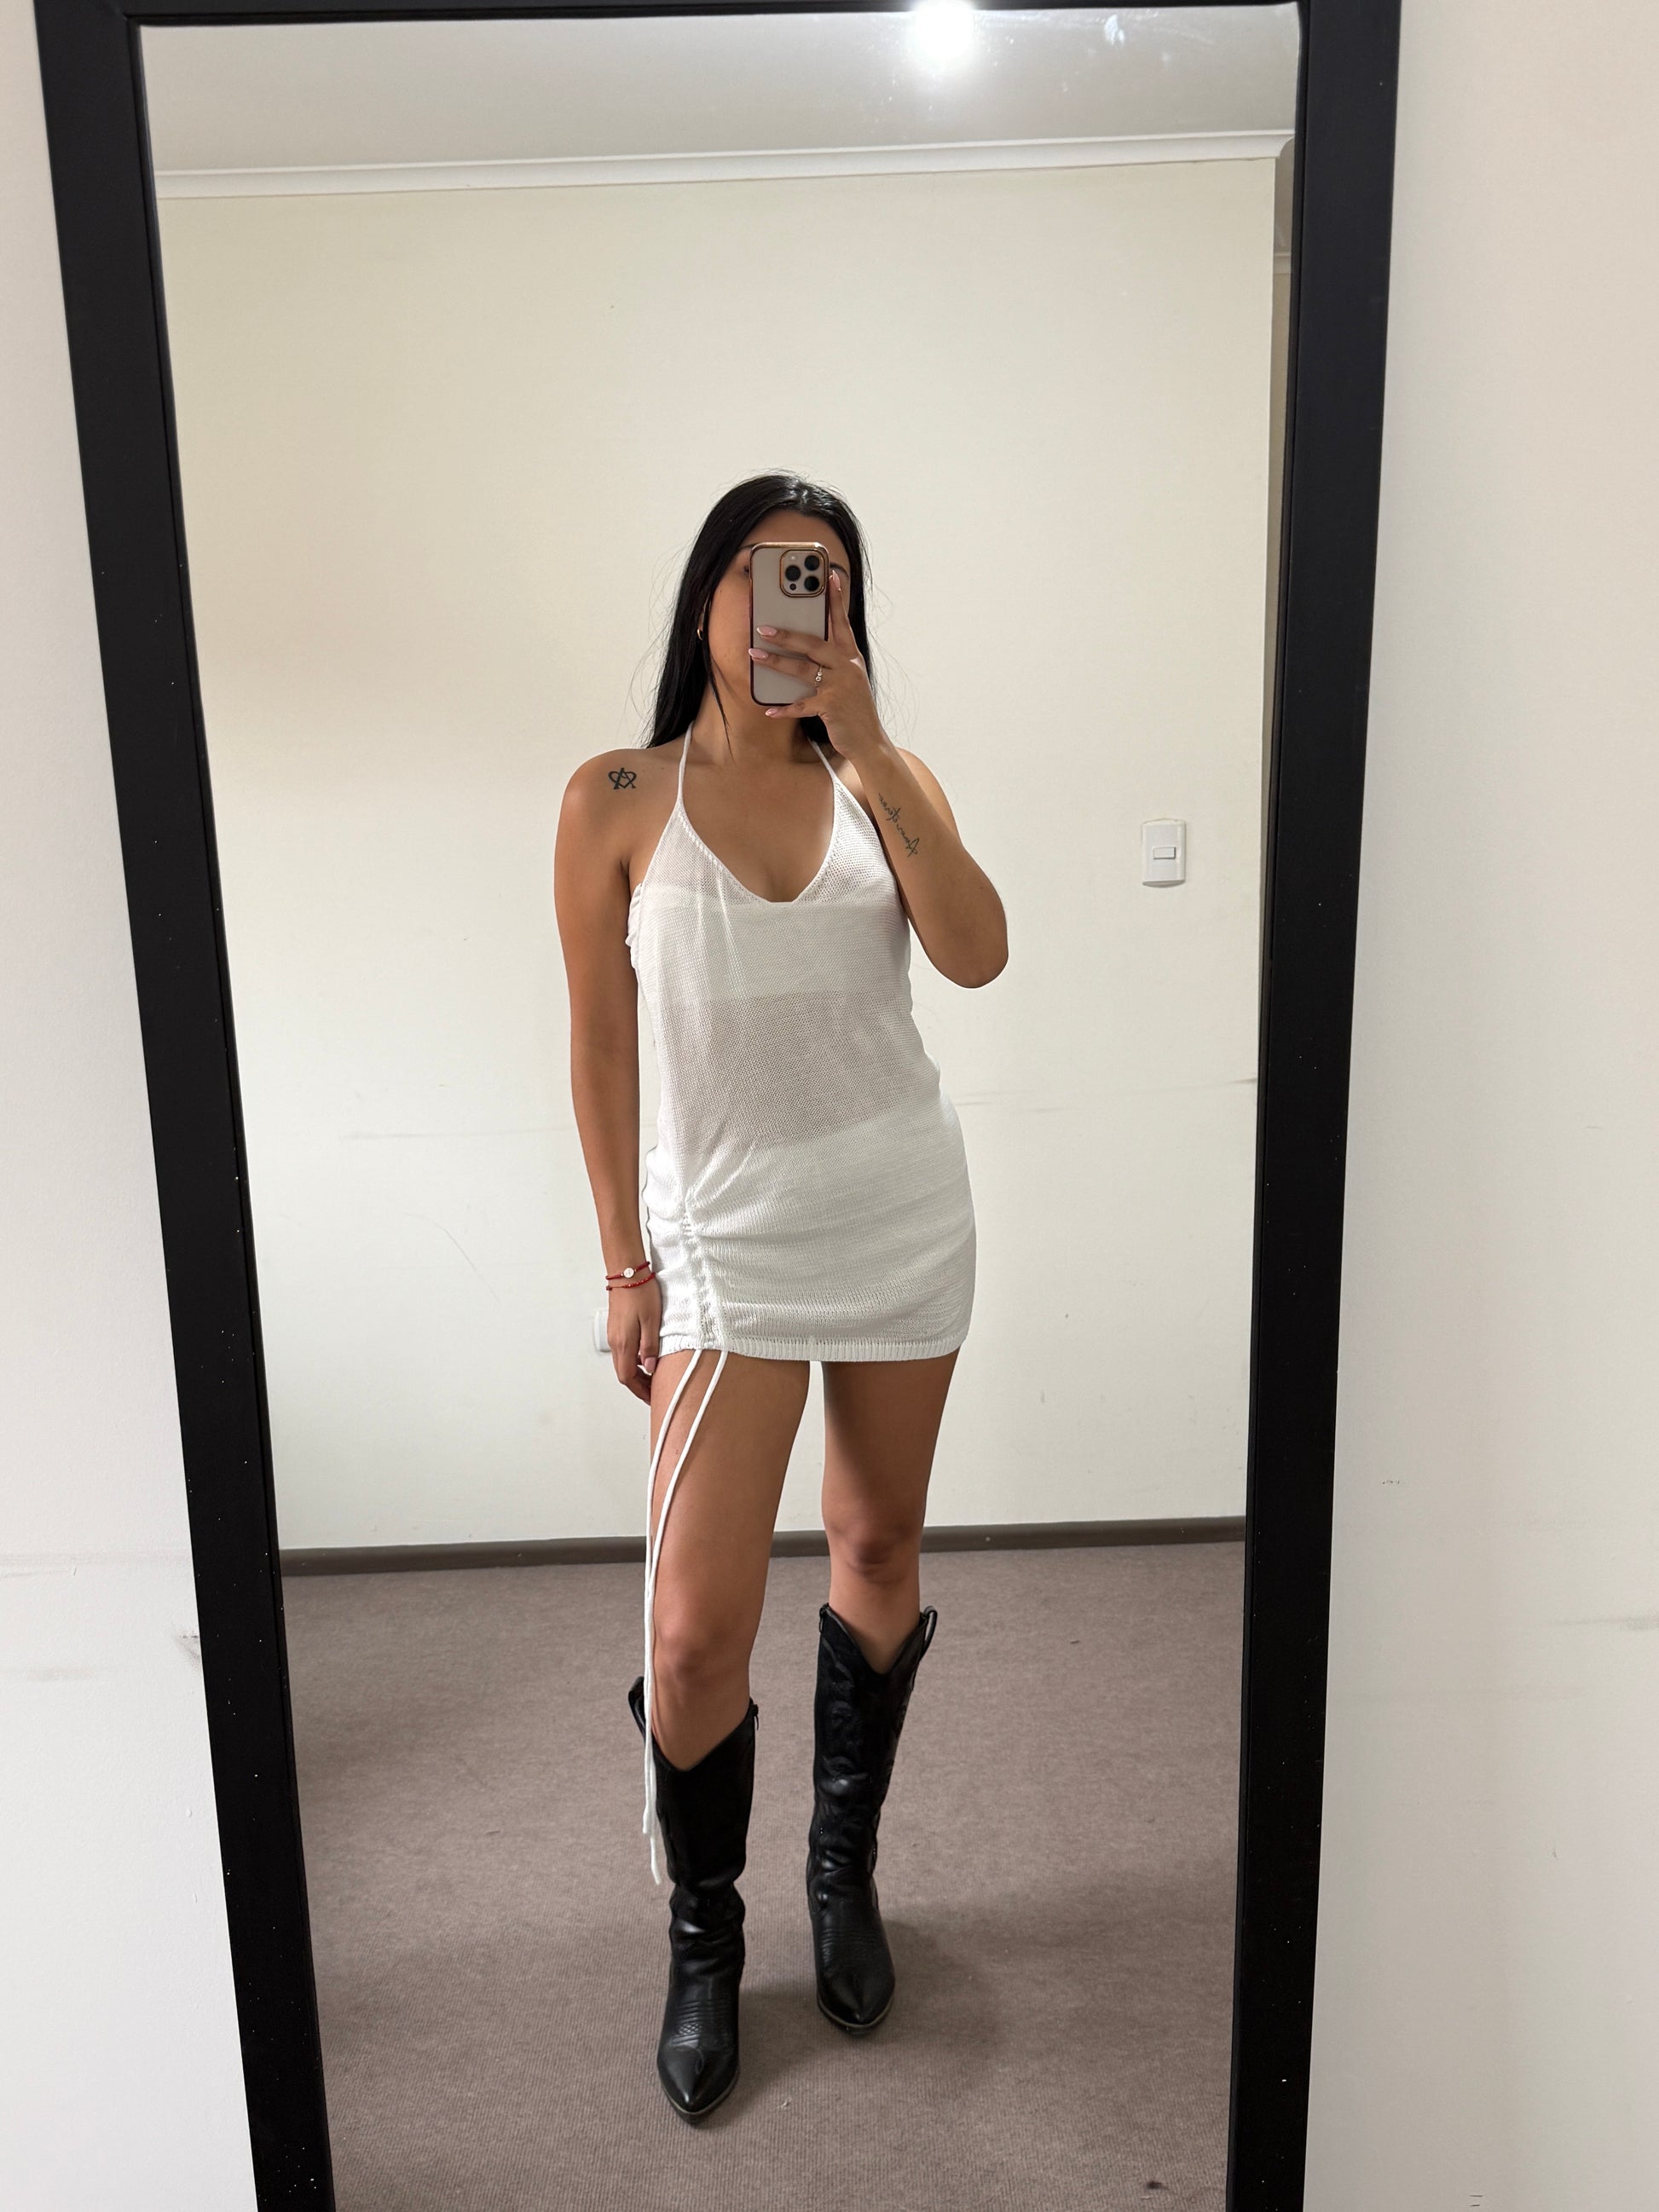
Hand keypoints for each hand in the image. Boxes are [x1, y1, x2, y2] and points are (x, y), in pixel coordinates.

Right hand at [608, 1275, 660, 1404]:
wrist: (627, 1272)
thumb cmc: (641, 1292)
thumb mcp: (653, 1321)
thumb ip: (651, 1347)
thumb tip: (651, 1368)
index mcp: (624, 1343)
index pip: (628, 1378)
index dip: (641, 1391)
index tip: (653, 1398)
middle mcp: (616, 1341)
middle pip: (624, 1373)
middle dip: (639, 1386)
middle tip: (654, 1391)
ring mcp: (614, 1334)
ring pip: (623, 1362)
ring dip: (636, 1373)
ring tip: (653, 1376)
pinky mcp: (617, 1327)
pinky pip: (623, 1351)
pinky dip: (633, 1360)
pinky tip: (646, 1356)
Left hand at [748, 569, 885, 759]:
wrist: (869, 740)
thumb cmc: (854, 709)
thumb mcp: (850, 680)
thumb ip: (833, 663)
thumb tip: (806, 649)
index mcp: (851, 657)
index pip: (842, 623)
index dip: (835, 600)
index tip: (829, 577)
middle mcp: (846, 667)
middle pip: (813, 644)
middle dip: (787, 635)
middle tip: (763, 628)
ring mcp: (839, 687)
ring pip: (802, 670)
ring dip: (775, 662)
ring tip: (754, 655)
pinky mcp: (831, 707)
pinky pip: (801, 705)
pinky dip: (784, 708)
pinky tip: (769, 709)